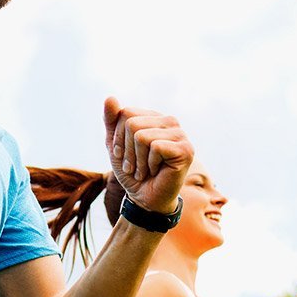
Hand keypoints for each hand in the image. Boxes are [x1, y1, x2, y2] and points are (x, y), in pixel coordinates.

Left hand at [104, 97, 192, 213]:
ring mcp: (180, 134)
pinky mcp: (186, 149)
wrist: (145, 199)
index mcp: (154, 117)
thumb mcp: (115, 144)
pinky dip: (149, 164)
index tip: (123, 155)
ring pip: (141, 135)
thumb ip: (112, 121)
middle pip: (132, 123)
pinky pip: (155, 147)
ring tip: (144, 170)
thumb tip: (110, 97)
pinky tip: (156, 171)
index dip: (118, 138)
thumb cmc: (132, 171)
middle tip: (134, 166)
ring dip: (137, 160)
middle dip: (126, 150)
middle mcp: (169, 121)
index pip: (126, 113)